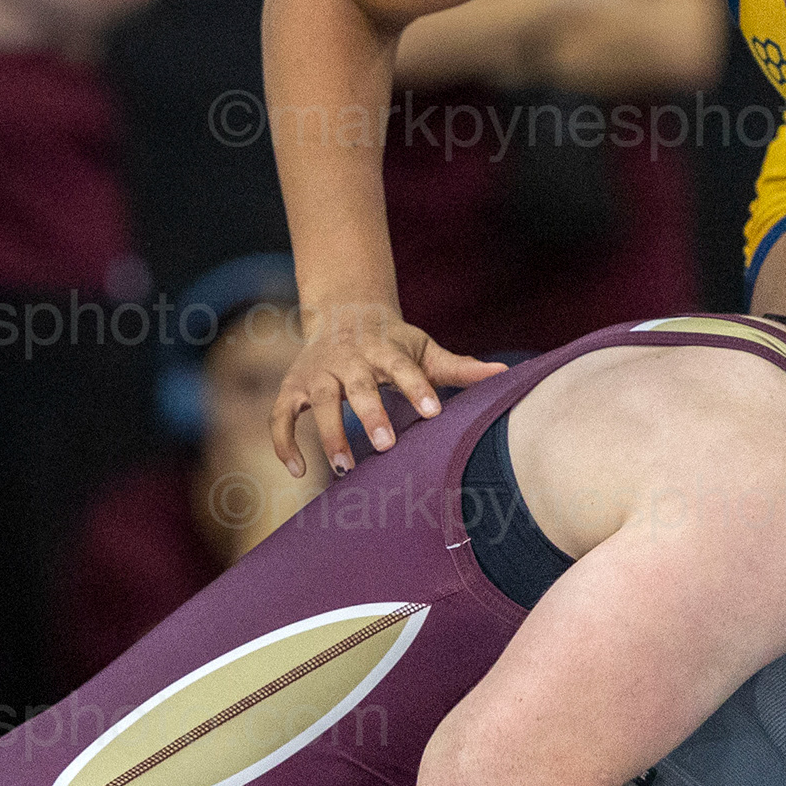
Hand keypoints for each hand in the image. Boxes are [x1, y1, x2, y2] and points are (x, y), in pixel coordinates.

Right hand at [271, 307, 504, 476]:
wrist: (345, 313)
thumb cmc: (393, 342)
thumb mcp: (424, 349)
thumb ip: (458, 367)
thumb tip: (505, 374)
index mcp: (384, 348)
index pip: (403, 368)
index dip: (417, 388)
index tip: (434, 413)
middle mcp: (348, 358)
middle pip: (357, 385)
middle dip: (370, 414)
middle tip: (386, 446)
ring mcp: (317, 373)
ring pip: (317, 402)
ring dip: (328, 433)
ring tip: (344, 468)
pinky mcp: (292, 388)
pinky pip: (280, 416)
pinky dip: (283, 442)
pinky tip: (297, 472)